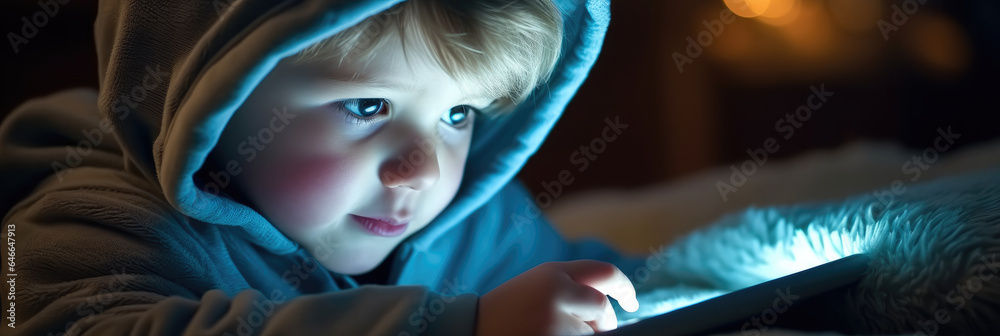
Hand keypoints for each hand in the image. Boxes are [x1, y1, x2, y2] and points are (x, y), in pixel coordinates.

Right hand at [475, 260, 638, 335]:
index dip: (625, 288)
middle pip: (602, 307)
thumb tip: (609, 306)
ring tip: (548, 334)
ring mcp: (556, 318)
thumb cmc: (504, 316)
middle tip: (585, 332)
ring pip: (593, 332)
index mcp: (552, 272)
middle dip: (601, 324)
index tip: (631, 302)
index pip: (605, 273)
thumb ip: (568, 287)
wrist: (468, 331)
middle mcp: (557, 290)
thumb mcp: (534, 288)